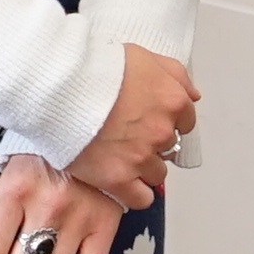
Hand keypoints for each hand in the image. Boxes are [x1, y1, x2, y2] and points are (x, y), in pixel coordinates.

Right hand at [62, 43, 197, 204]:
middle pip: (168, 147)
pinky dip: (134, 193)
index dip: (165, 121)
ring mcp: (141, 157)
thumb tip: (194, 96)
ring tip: (116, 154)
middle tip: (125, 133)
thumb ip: (175, 74)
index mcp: (172, 101)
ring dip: (142, 167)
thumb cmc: (95, 67)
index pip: (185, 121)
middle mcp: (161, 131)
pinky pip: (141, 198)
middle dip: (150, 142)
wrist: (60, 85)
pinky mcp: (118, 179)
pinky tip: (121, 181)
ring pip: (156, 173)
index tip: (148, 121)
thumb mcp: (142, 55)